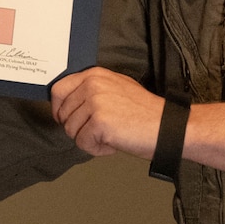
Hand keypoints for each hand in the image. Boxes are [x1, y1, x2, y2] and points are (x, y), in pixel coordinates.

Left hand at [50, 67, 164, 158]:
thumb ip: (91, 91)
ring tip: (111, 135)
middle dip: (77, 128)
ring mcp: (95, 102)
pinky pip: (83, 143)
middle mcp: (93, 85)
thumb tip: (68, 104)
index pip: (58, 90)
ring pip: (71, 131)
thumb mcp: (115, 88)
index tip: (68, 119)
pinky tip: (114, 142)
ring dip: (89, 139)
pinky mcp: (99, 122)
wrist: (166, 126)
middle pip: (63, 114)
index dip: (59, 109)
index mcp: (95, 75)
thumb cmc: (144, 112)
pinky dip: (97, 149)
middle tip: (99, 130)